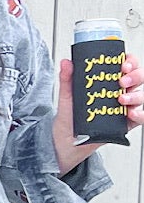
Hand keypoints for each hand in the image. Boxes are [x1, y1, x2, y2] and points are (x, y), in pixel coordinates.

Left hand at [52, 53, 143, 172]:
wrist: (67, 140)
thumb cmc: (70, 116)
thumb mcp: (67, 95)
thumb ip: (67, 78)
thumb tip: (66, 62)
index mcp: (108, 81)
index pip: (127, 66)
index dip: (130, 62)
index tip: (123, 64)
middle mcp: (120, 92)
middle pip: (138, 78)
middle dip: (135, 76)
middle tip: (122, 81)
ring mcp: (124, 107)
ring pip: (141, 96)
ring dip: (135, 96)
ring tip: (121, 100)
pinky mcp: (126, 123)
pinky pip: (140, 117)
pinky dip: (140, 114)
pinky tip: (130, 114)